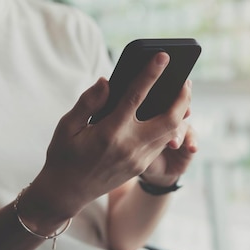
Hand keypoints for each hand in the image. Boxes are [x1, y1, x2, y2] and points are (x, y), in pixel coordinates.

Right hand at [22, 52, 190, 220]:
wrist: (67, 193)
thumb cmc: (64, 155)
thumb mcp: (67, 126)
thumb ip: (88, 102)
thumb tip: (107, 81)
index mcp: (109, 132)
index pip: (136, 97)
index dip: (151, 74)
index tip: (163, 57)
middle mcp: (129, 146)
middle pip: (169, 118)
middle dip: (182, 97)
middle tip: (185, 79)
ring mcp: (138, 159)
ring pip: (171, 132)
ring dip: (181, 112)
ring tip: (182, 94)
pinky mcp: (141, 166)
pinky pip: (162, 143)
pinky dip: (171, 126)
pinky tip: (170, 113)